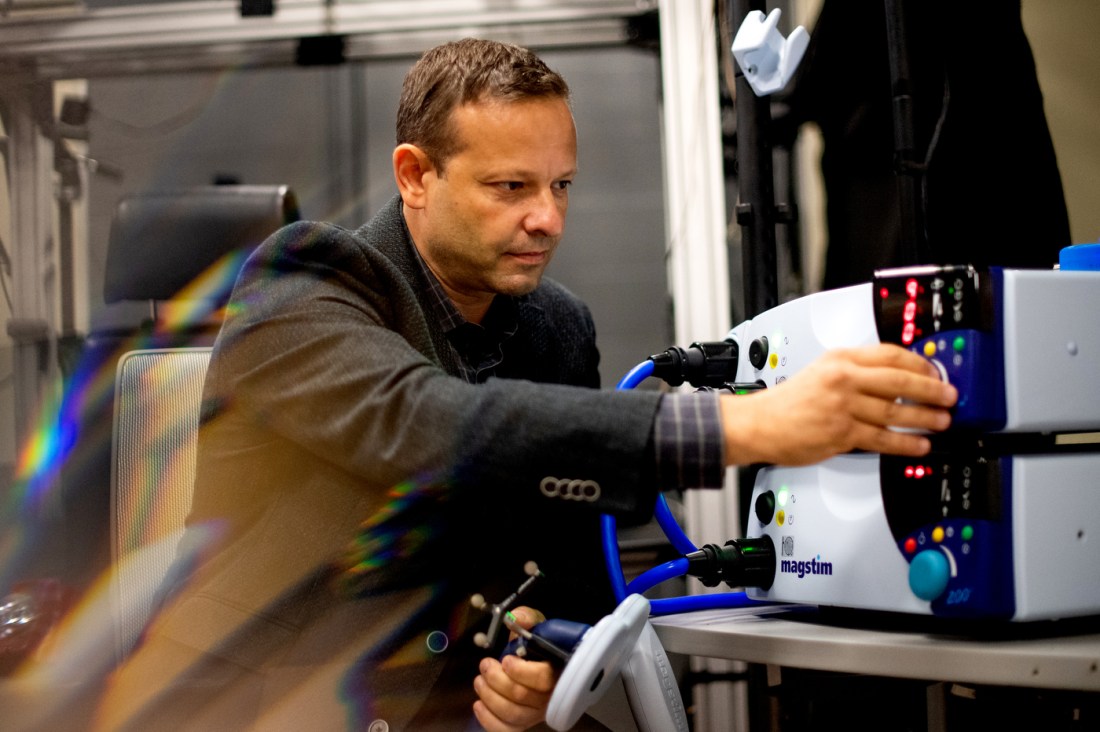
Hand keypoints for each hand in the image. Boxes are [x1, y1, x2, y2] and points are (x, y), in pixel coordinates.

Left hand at [472, 607, 557, 731]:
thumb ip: (527, 618)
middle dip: (497, 679)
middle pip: (522, 696)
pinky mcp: (524, 723)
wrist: (540, 661)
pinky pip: (507, 730)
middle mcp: (549, 696)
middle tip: (485, 665)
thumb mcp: (536, 625)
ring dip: (490, 697)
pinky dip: (489, 720)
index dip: (520, 671)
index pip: (542, 678)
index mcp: (557, 671)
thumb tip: (516, 618)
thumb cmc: (539, 645)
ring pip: (513, 714)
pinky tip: (479, 704)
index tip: (505, 660)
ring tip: (479, 681)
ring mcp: (536, 712)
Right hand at [720, 343, 957, 465]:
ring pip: (895, 411)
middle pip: (900, 380)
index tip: (935, 373)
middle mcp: (843, 379)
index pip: (890, 354)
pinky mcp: (841, 433)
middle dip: (932, 390)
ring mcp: (843, 407)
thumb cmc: (787, 402)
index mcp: (839, 359)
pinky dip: (905, 443)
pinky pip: (882, 439)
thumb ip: (854, 372)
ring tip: (941, 422)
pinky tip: (919, 445)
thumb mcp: (821, 372)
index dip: (919, 364)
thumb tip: (894, 381)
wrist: (759, 424)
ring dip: (924, 418)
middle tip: (949, 396)